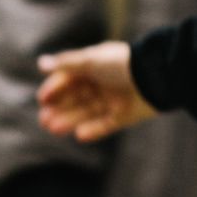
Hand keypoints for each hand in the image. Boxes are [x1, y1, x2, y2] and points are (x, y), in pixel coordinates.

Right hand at [37, 41, 157, 141]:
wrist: (155, 76)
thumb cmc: (121, 64)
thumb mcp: (91, 60)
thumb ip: (66, 64)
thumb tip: (41, 62)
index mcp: (96, 66)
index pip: (70, 78)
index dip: (56, 87)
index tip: (43, 98)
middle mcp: (103, 82)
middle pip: (76, 97)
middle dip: (60, 108)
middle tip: (44, 120)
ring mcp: (113, 99)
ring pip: (87, 112)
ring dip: (70, 120)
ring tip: (53, 128)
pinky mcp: (124, 116)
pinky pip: (104, 125)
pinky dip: (92, 130)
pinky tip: (79, 135)